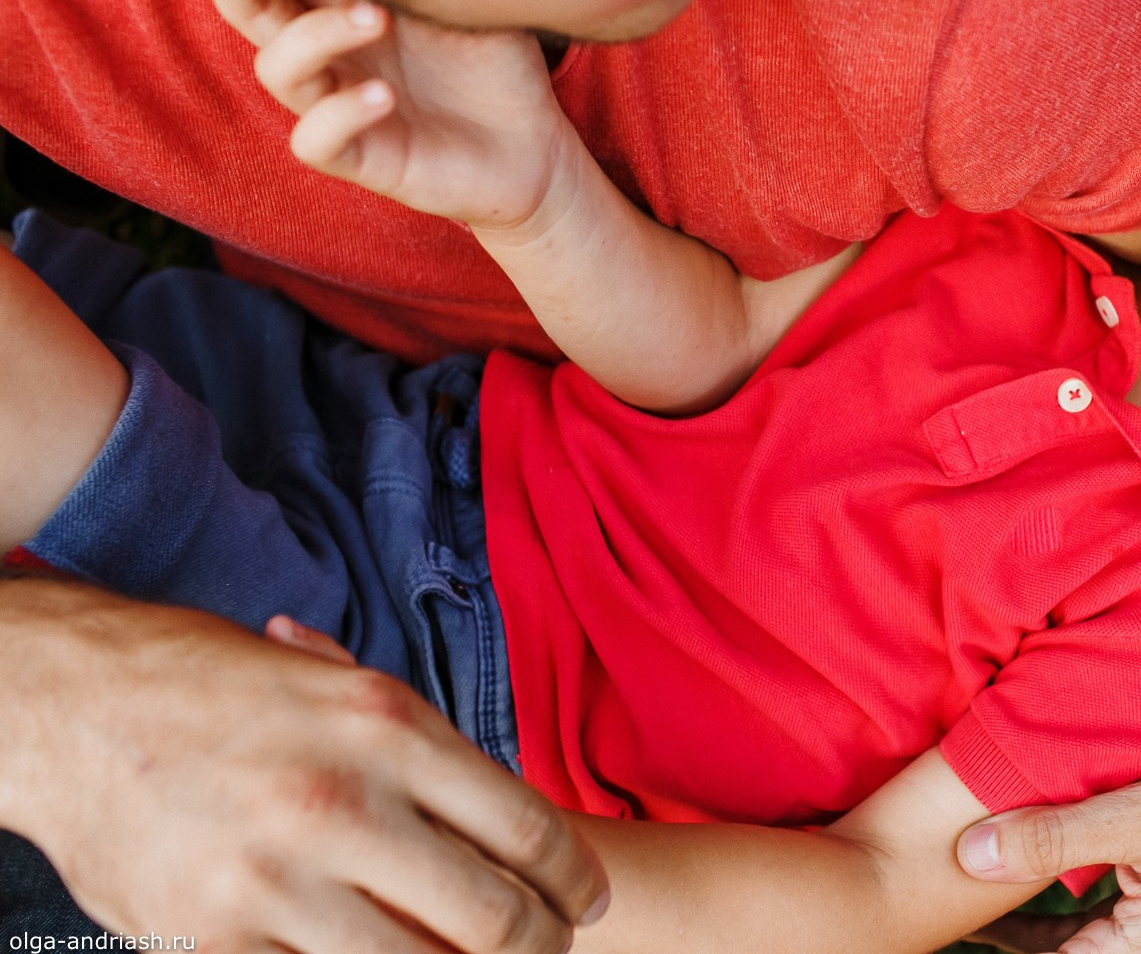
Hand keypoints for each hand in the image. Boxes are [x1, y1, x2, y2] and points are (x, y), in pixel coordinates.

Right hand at [0, 578, 608, 953]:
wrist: (78, 704)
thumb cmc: (222, 687)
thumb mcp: (340, 685)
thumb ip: (425, 747)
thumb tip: (513, 815)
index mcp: (387, 728)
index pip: (528, 829)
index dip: (576, 883)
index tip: (589, 904)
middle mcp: (341, 804)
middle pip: (493, 917)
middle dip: (539, 947)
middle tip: (549, 951)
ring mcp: (275, 879)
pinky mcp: (213, 940)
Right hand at [202, 0, 571, 229]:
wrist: (536, 147)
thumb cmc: (497, 60)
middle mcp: (326, 47)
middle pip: (244, 1)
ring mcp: (335, 100)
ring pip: (276, 66)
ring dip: (314, 35)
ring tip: (374, 19)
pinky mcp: (359, 156)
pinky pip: (315, 139)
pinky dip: (340, 114)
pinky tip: (384, 96)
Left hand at [955, 496, 1140, 953]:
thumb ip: (1056, 837)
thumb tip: (968, 855)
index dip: (992, 944)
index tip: (942, 932)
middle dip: (998, 934)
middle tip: (932, 912)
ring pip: (1061, 936)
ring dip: (1015, 918)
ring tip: (957, 890)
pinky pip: (1082, 914)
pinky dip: (1046, 897)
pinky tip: (1010, 869)